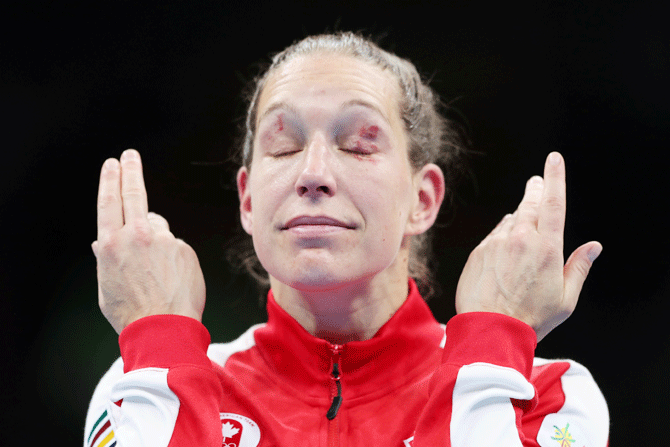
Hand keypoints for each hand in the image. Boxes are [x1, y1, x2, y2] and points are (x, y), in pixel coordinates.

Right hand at [92, 149, 205, 333]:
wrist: (164, 328)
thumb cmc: (131, 312)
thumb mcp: (106, 285)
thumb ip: (108, 259)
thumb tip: (103, 242)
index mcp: (112, 244)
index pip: (110, 202)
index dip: (111, 180)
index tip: (112, 164)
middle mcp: (137, 236)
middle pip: (134, 193)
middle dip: (130, 170)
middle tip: (130, 156)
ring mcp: (164, 240)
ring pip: (158, 228)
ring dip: (155, 240)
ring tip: (155, 271)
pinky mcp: (184, 248)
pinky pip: (176, 246)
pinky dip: (173, 257)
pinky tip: (171, 279)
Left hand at [455, 152, 601, 341]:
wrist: (490, 330)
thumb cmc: (532, 318)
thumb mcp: (565, 299)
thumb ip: (579, 268)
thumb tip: (594, 247)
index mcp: (547, 247)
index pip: (553, 202)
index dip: (555, 177)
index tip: (553, 159)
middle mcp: (520, 238)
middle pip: (529, 204)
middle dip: (535, 190)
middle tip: (537, 182)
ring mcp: (496, 243)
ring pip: (510, 220)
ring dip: (518, 217)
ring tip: (524, 225)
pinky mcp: (479, 252)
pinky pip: (494, 236)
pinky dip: (502, 235)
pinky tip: (506, 248)